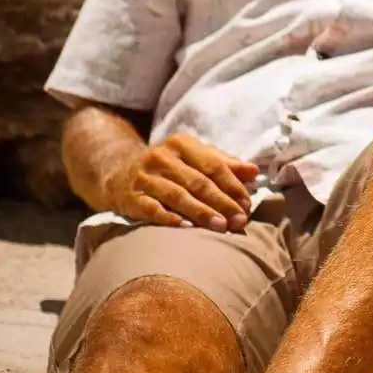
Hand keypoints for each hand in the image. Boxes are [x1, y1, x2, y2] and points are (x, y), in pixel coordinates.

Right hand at [105, 133, 258, 231]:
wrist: (117, 171)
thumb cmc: (167, 166)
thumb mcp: (192, 156)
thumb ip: (223, 162)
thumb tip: (254, 171)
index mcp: (182, 144)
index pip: (214, 165)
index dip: (232, 185)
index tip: (247, 203)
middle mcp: (163, 157)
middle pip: (198, 182)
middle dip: (222, 202)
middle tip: (239, 220)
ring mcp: (145, 177)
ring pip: (178, 196)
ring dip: (202, 212)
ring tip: (221, 227)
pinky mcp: (130, 197)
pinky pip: (153, 209)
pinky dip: (171, 218)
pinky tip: (187, 228)